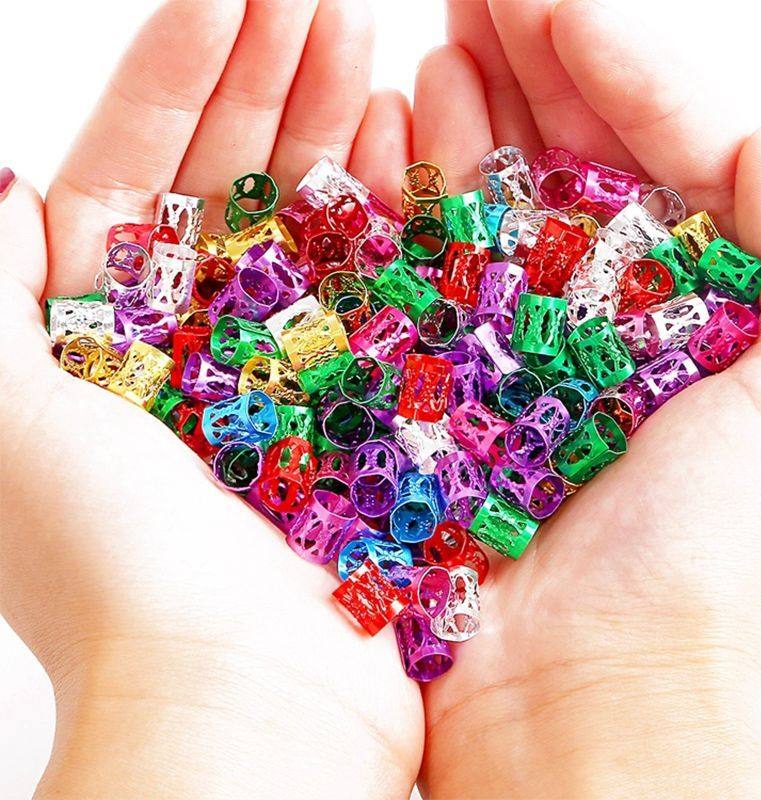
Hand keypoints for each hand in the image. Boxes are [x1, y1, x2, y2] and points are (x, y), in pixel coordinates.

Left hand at [0, 2, 420, 797]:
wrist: (242, 701)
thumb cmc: (111, 566)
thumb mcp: (4, 415)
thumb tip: (5, 178)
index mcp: (105, 337)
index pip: (139, 174)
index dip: (180, 76)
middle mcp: (198, 344)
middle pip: (231, 185)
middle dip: (266, 82)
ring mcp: (290, 370)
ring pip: (311, 227)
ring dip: (332, 130)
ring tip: (367, 42)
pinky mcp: (364, 403)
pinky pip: (376, 290)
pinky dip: (389, 215)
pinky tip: (407, 144)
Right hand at [414, 2, 760, 797]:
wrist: (585, 694)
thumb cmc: (706, 560)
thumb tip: (758, 130)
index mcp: (691, 307)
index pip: (653, 156)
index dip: (612, 68)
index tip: (555, 0)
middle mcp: (595, 321)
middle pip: (559, 168)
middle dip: (523, 75)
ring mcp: (505, 352)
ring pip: (478, 212)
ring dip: (456, 130)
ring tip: (425, 53)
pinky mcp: (435, 394)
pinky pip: (414, 281)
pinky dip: (398, 211)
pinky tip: (382, 144)